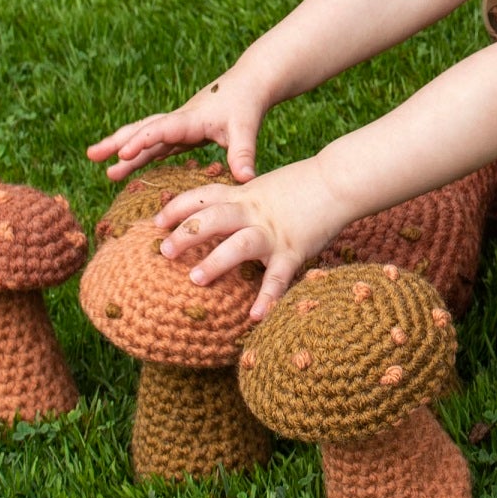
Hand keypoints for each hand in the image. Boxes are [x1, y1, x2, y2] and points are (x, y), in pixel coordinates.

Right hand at [87, 74, 273, 183]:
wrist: (249, 84)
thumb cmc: (247, 104)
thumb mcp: (247, 129)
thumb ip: (244, 153)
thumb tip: (247, 179)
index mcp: (190, 119)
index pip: (161, 129)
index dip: (142, 141)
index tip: (123, 155)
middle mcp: (179, 121)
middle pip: (142, 129)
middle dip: (116, 142)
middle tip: (91, 155)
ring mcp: (178, 126)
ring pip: (145, 136)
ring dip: (121, 148)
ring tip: (95, 159)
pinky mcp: (183, 132)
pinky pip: (156, 144)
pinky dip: (140, 153)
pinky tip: (128, 163)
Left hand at [153, 163, 344, 319]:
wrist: (339, 180)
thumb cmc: (304, 185)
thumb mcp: (266, 187)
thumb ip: (245, 201)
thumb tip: (225, 215)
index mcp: (245, 195)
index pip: (203, 196)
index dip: (177, 207)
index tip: (157, 222)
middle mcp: (254, 212)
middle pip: (213, 217)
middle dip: (185, 233)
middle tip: (163, 251)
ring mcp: (273, 232)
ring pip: (239, 243)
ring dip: (215, 261)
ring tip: (195, 279)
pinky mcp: (294, 250)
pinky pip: (278, 276)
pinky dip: (268, 297)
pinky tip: (256, 317)